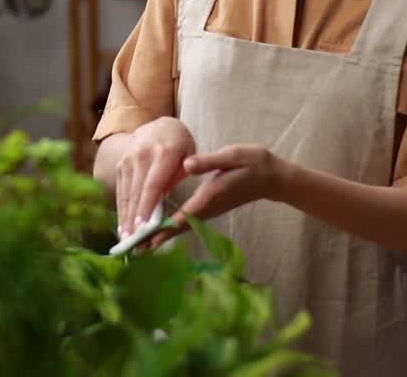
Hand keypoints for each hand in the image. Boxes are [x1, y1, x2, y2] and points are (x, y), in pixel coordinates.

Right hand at [115, 117, 195, 238]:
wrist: (160, 126)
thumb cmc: (180, 146)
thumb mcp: (188, 155)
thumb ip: (179, 175)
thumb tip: (164, 197)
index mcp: (164, 152)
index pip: (153, 184)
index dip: (147, 206)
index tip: (144, 226)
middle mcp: (142, 155)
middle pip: (137, 191)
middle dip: (134, 218)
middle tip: (133, 241)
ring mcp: (129, 159)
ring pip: (126, 192)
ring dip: (125, 217)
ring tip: (126, 238)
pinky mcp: (121, 165)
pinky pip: (120, 190)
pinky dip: (121, 208)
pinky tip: (122, 225)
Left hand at [149, 144, 285, 247]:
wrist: (272, 177)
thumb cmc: (252, 163)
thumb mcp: (232, 156)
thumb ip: (209, 161)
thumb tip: (187, 164)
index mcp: (210, 196)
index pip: (183, 216)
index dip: (164, 228)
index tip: (146, 240)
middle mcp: (208, 208)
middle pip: (178, 228)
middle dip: (157, 238)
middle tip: (134, 250)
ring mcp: (209, 210)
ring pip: (182, 227)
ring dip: (162, 235)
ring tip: (139, 244)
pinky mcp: (210, 208)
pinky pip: (187, 222)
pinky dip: (171, 228)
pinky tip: (158, 229)